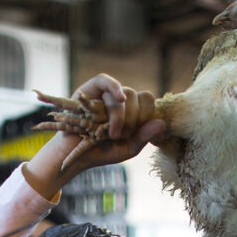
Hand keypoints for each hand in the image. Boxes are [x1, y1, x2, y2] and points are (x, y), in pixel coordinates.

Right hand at [25, 74, 164, 196]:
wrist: (74, 156)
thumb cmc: (100, 152)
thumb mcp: (127, 148)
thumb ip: (144, 136)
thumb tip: (162, 123)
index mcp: (132, 109)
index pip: (148, 100)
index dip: (146, 115)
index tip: (135, 133)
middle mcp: (120, 98)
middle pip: (137, 96)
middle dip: (133, 119)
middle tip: (119, 136)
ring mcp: (105, 93)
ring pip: (124, 93)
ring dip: (120, 116)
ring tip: (110, 134)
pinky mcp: (90, 90)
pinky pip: (105, 80)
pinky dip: (114, 87)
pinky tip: (118, 98)